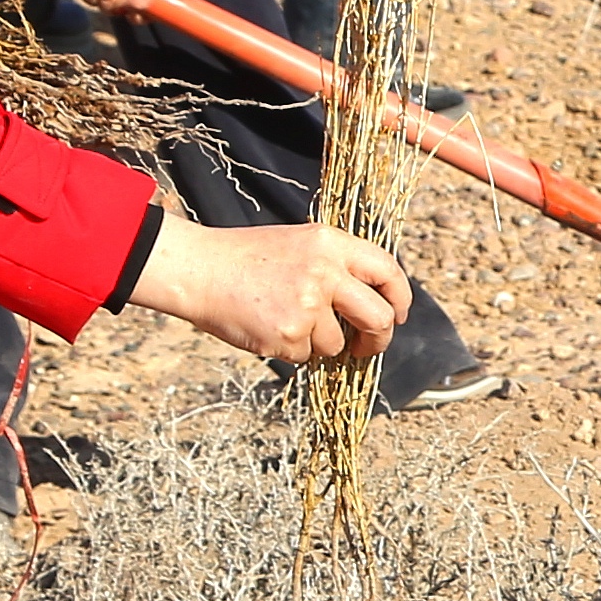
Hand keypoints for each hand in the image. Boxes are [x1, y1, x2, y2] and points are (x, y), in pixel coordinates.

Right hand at [128, 218, 409, 365]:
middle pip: (379, 317)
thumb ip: (337, 265)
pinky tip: (268, 328)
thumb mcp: (299, 243)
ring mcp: (308, 306)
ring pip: (337, 345)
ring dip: (319, 344)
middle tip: (366, 346)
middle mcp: (326, 273)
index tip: (399, 314)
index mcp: (331, 243)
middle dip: (378, 339)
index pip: (387, 270)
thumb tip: (372, 303)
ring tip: (286, 321)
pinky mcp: (289, 335)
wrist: (200, 270)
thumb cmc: (246, 258)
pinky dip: (292, 350)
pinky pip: (306, 356)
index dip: (400, 297)